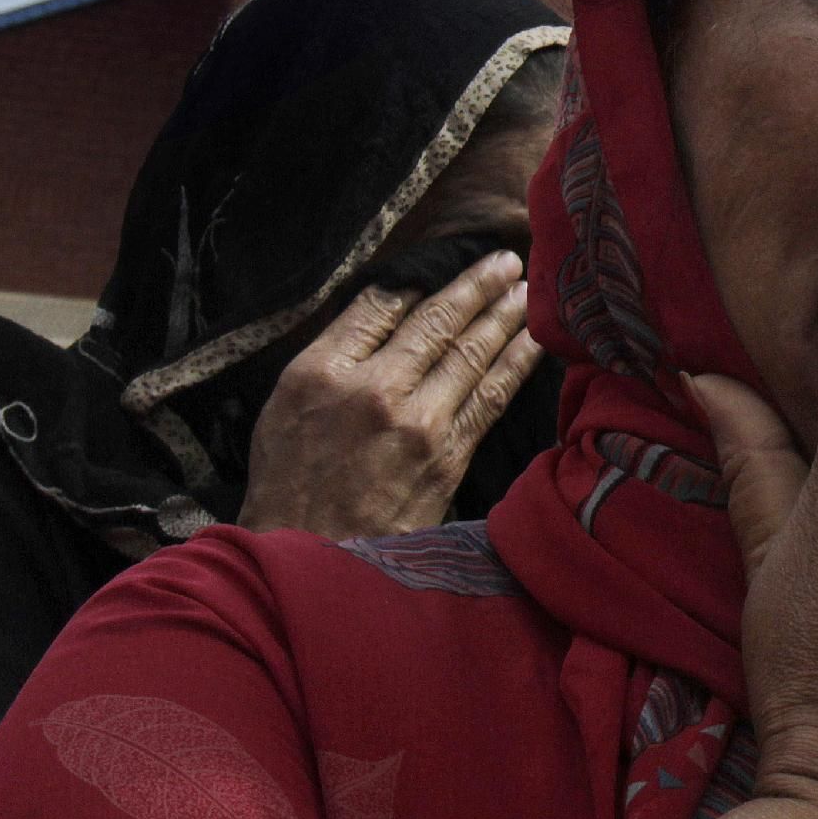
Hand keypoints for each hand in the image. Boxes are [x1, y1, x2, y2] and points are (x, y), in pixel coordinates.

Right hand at [238, 250, 539, 537]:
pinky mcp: (449, 455)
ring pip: (470, 352)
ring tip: (525, 287)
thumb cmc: (290, 485)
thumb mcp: (283, 408)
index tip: (446, 262)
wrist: (312, 559)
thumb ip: (333, 356)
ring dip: (504, 315)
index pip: (380, 305)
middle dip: (475, 285)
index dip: (419, 279)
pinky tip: (533, 341)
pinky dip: (516, 363)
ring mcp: (417, 422)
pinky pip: (491, 396)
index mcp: (322, 372)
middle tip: (506, 259)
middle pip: (435, 321)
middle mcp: (373, 389)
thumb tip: (386, 310)